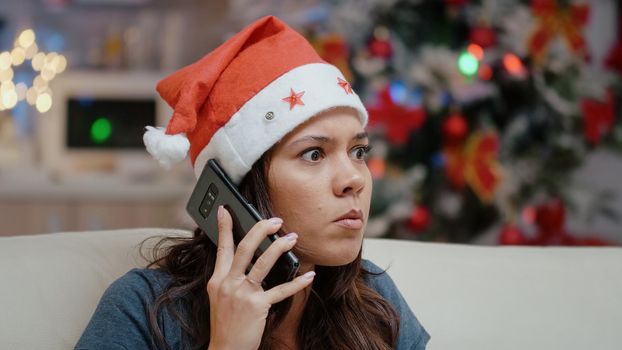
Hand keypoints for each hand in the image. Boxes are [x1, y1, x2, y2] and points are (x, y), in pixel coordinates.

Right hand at [206, 206, 314, 349]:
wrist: (225, 349)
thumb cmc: (225, 323)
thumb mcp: (219, 296)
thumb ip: (229, 277)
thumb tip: (244, 258)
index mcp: (218, 279)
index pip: (222, 247)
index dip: (224, 227)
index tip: (225, 209)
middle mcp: (228, 283)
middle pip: (244, 248)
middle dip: (261, 230)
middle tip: (276, 220)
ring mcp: (243, 294)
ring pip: (263, 263)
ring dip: (279, 247)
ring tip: (292, 238)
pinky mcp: (257, 306)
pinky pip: (280, 290)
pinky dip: (297, 282)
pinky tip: (308, 275)